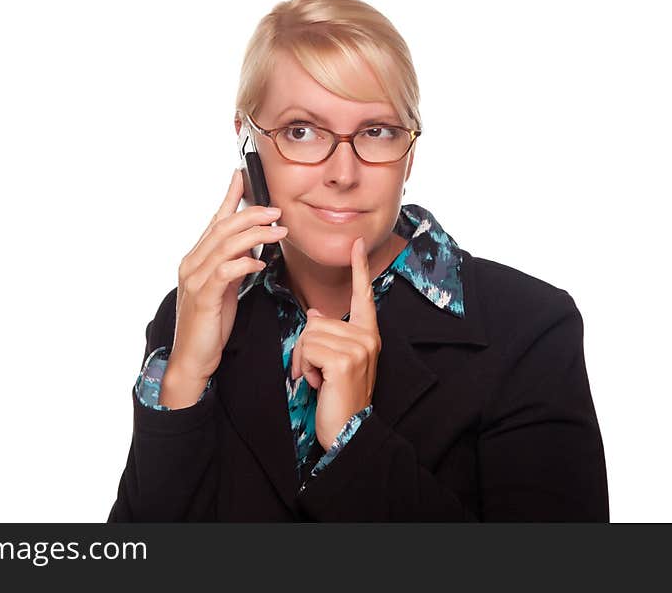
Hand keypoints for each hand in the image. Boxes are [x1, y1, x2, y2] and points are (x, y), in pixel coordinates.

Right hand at [162, 168, 287, 406]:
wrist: (193, 358)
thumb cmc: (210, 325)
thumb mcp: (224, 289)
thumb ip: (233, 266)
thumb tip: (251, 248)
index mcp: (196, 259)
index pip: (214, 221)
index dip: (229, 198)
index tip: (242, 177)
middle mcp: (192, 264)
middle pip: (222, 227)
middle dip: (251, 214)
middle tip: (276, 211)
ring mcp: (195, 280)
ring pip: (225, 245)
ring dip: (254, 234)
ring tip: (278, 231)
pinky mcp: (203, 298)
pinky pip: (225, 272)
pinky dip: (244, 262)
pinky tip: (260, 262)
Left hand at [290, 236, 380, 450]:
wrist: (347, 430)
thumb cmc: (338, 396)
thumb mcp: (335, 362)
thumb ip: (329, 335)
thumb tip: (316, 314)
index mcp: (367, 334)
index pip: (362, 295)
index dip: (359, 268)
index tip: (358, 242)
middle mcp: (367, 336)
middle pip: (315, 320)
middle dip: (306, 348)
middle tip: (317, 372)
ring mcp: (358, 347)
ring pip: (309, 333)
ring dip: (304, 359)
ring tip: (319, 379)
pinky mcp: (345, 359)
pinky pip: (307, 347)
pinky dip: (304, 367)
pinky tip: (318, 383)